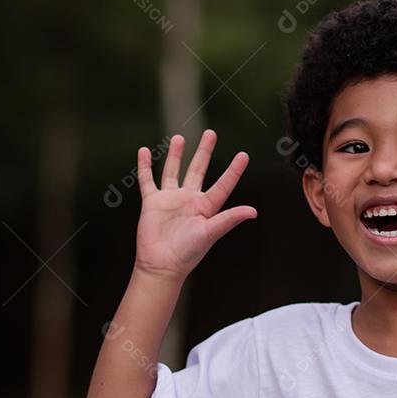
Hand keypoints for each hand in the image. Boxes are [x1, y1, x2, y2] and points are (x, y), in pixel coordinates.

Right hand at [134, 130, 256, 281]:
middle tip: (211, 133)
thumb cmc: (188, 252)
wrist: (162, 264)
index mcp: (207, 206)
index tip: (244, 155)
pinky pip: (147, 180)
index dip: (234, 170)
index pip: (223, 184)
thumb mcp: (211, 233)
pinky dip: (144, 166)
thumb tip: (253, 211)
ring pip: (173, 170)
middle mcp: (190, 199)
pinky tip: (143, 151)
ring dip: (176, 155)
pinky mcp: (152, 202)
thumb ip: (229, 219)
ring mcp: (170, 199)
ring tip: (180, 137)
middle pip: (198, 169)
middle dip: (204, 152)